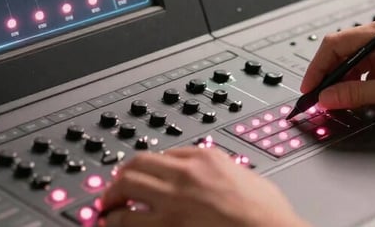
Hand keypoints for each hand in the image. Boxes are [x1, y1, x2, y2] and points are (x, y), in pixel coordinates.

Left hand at [100, 147, 309, 226]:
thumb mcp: (246, 176)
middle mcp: (185, 174)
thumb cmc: (267, 213)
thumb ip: (224, 171)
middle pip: (138, 164)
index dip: (150, 166)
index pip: (165, 154)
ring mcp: (173, 201)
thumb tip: (216, 177)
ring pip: (126, 188)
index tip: (144, 174)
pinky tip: (113, 225)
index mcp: (206, 158)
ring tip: (107, 207)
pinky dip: (117, 222)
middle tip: (115, 187)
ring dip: (112, 197)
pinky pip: (130, 221)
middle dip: (122, 176)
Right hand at [301, 17, 374, 111]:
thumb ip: (357, 94)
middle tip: (322, 99)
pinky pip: (370, 66)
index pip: (334, 45)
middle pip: (342, 52)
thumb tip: (330, 97)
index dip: (317, 68)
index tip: (310, 89)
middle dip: (330, 77)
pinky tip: (365, 98)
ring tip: (344, 102)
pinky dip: (363, 82)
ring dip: (347, 81)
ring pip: (356, 61)